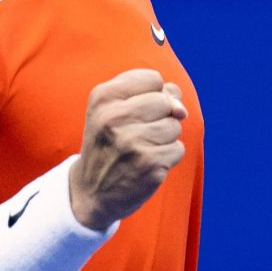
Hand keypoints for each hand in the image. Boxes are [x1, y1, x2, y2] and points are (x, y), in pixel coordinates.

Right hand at [69, 69, 187, 230]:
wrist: (90, 191)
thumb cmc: (109, 142)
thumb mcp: (116, 109)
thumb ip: (153, 94)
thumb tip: (181, 109)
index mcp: (103, 97)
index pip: (153, 79)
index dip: (152, 95)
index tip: (133, 112)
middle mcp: (113, 118)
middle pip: (165, 101)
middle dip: (160, 117)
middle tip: (136, 134)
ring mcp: (131, 142)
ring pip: (174, 125)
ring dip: (165, 139)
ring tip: (141, 149)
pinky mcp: (148, 164)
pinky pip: (178, 149)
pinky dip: (168, 157)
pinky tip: (147, 164)